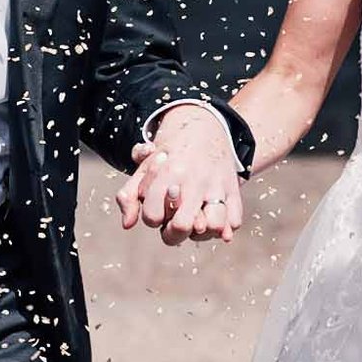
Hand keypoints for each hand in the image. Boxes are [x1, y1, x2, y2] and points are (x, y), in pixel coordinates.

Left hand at [114, 107, 245, 245]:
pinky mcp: (234, 189)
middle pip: (182, 227)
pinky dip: (225, 227)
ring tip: (196, 220)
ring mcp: (217, 185)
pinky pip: (234, 222)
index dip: (153, 218)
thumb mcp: (144, 170)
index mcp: (169, 172)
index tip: (159, 207)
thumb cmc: (169, 156)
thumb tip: (127, 225)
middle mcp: (194, 179)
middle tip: (175, 221)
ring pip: (213, 227)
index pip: (153, 216)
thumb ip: (129, 197)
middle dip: (174, 232)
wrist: (203, 129)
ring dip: (202, 231)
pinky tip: (212, 216)